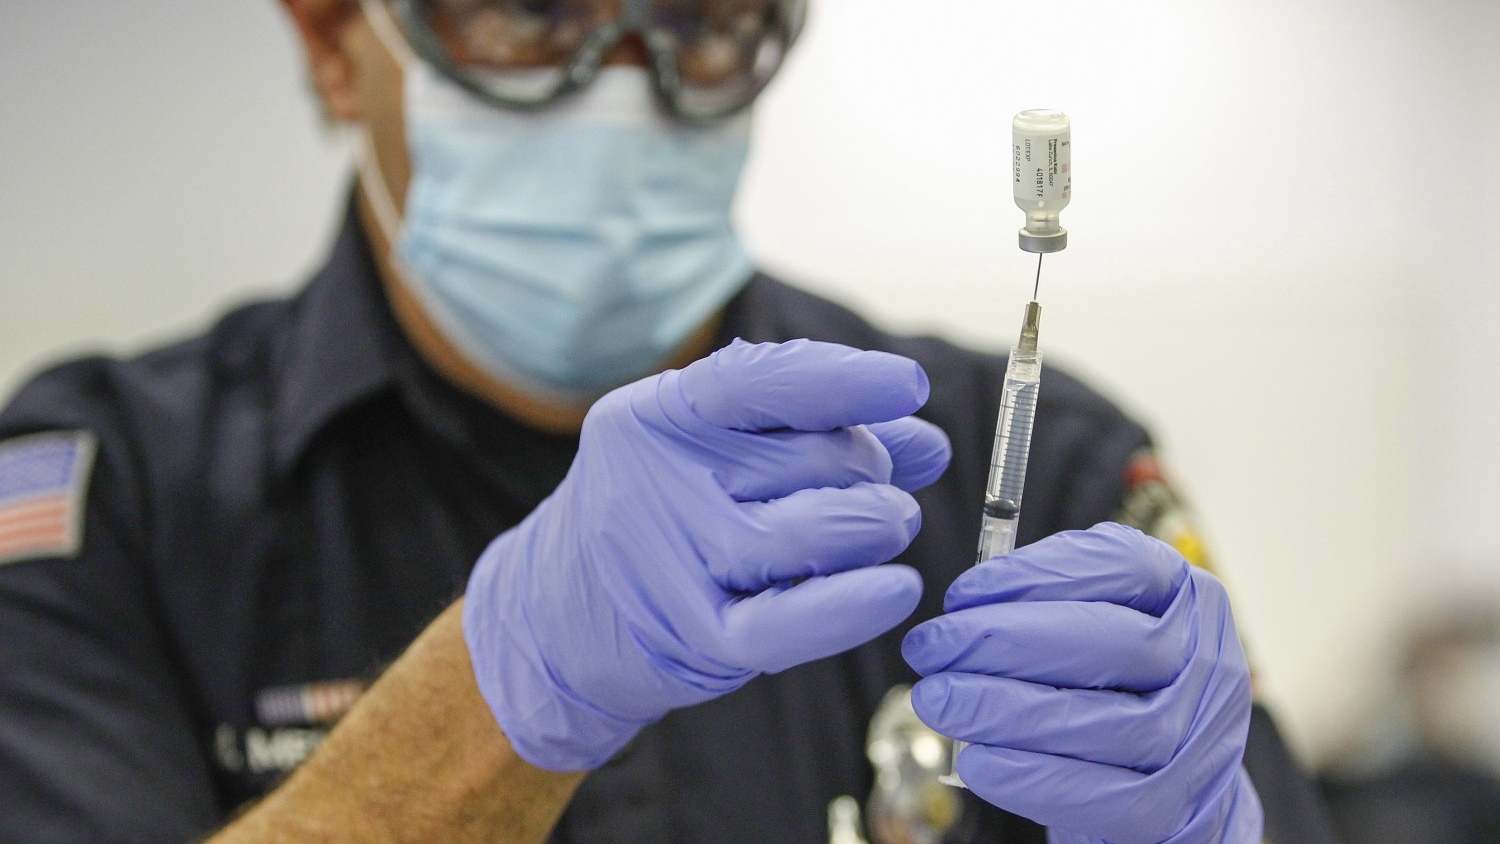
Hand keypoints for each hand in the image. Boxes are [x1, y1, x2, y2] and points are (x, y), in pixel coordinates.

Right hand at [464, 339, 951, 770]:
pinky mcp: (696, 637)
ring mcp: (675, 559)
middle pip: (818, 457)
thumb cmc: (658, 517)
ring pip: (820, 530)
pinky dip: (856, 605)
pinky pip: (795, 619)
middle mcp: (661, 477)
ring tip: (881, 529)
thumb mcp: (711, 451)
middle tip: (872, 489)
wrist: (554, 617)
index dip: (848, 380)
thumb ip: (812, 432)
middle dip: (870, 470)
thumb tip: (925, 439)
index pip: (765, 381)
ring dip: (876, 527)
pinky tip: (895, 589)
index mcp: (661, 414)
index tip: (909, 386)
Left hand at [902, 523, 1262, 843]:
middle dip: (1007, 641)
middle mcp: (1209, 661)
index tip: (961, 595)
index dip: (1035, 575)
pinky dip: (1033, 777)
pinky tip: (977, 760)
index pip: (1123, 565)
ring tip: (939, 700)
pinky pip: (1106, 797)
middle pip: (1115, 643)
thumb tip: (968, 605)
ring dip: (1007, 710)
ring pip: (1107, 722)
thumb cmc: (1119, 690)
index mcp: (1188, 597)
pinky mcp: (1178, 807)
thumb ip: (1052, 601)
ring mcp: (1202, 738)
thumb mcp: (1100, 624)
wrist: (1178, 785)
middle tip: (932, 647)